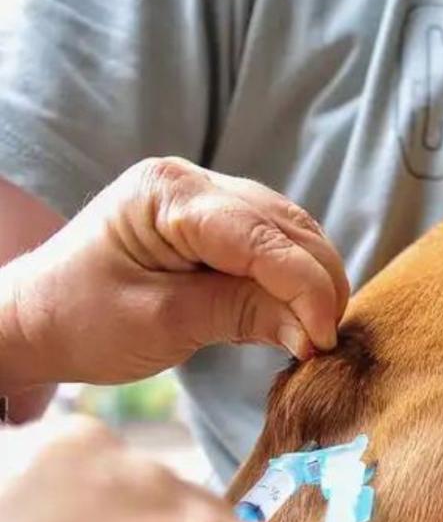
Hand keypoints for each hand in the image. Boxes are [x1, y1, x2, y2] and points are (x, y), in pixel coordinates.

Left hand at [0, 157, 348, 390]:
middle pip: (287, 226)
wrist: (35, 319)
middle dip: (318, 283)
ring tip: (318, 331)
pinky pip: (274, 241)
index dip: (305, 287)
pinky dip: (295, 276)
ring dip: (313, 279)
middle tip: (328, 341)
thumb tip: (315, 333)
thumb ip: (242, 315)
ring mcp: (205, 194)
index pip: (261, 238)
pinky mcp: (214, 219)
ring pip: (290, 231)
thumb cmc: (81, 321)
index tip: (325, 339)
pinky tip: (299, 311)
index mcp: (168, 194)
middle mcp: (193, 180)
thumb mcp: (163, 324)